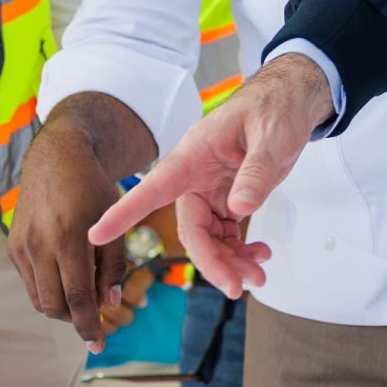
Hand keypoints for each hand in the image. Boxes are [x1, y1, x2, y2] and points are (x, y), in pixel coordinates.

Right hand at [9, 93, 156, 350]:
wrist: (56, 157)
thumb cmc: (93, 189)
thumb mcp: (113, 222)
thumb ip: (113, 265)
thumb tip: (109, 304)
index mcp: (69, 237)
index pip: (77, 297)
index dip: (88, 326)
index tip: (99, 345)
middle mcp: (39, 244)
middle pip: (55, 304)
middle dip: (75, 318)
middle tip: (95, 316)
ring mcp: (21, 246)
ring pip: (39, 299)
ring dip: (61, 307)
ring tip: (82, 296)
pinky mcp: (12, 246)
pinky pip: (30, 282)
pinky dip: (48, 289)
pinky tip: (65, 277)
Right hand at [90, 54, 333, 296]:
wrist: (291, 100)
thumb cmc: (274, 107)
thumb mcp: (271, 136)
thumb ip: (255, 171)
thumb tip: (239, 209)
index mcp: (193, 155)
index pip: (153, 188)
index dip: (124, 213)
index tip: (95, 235)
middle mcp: (195, 177)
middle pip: (190, 229)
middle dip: (211, 262)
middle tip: (236, 286)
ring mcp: (210, 190)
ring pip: (208, 239)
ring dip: (229, 262)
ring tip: (258, 275)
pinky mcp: (227, 198)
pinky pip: (224, 234)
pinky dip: (239, 251)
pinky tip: (259, 255)